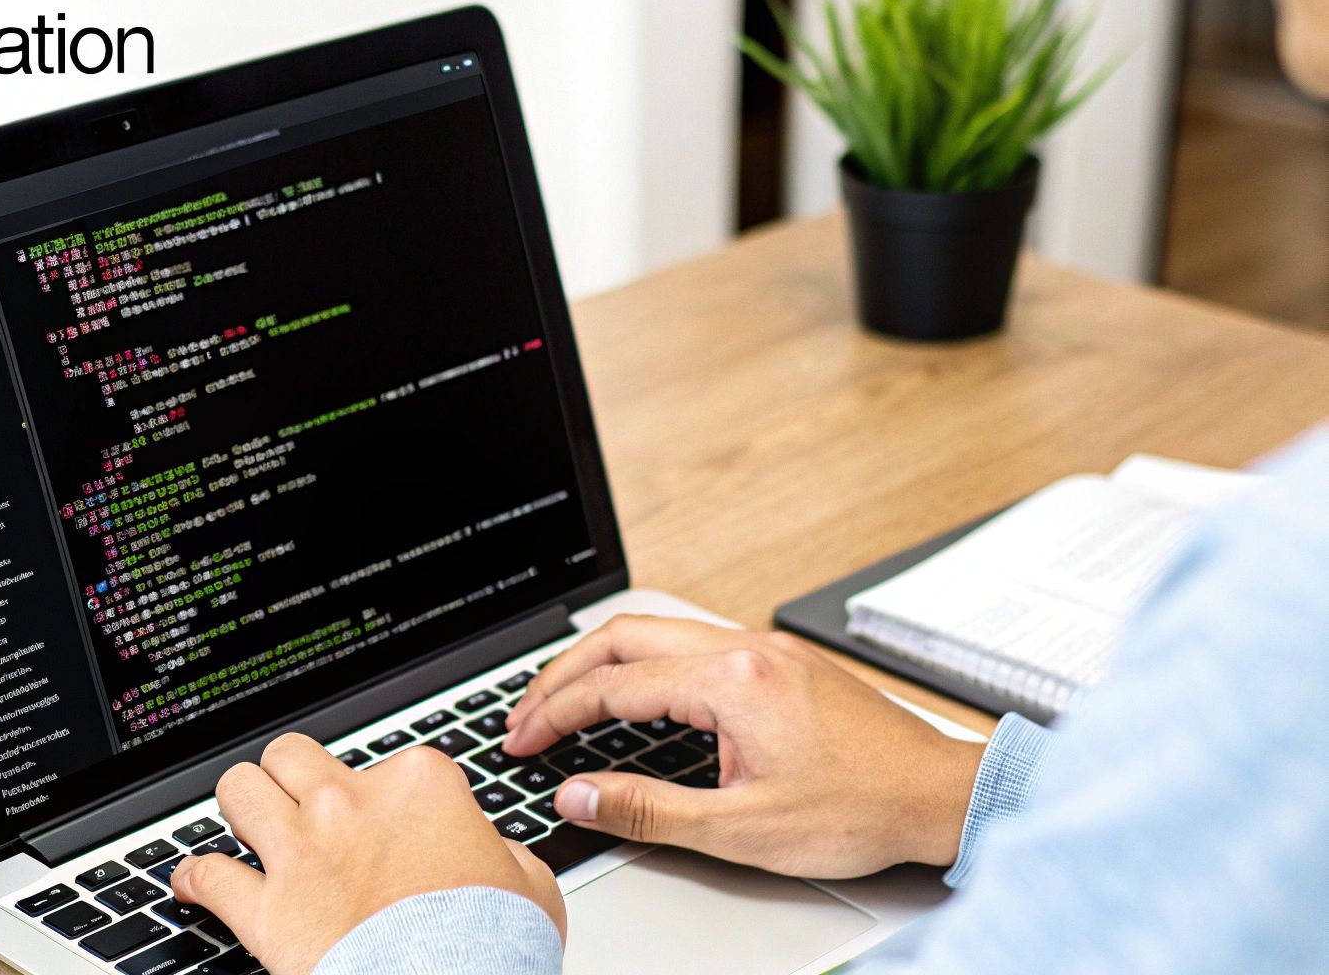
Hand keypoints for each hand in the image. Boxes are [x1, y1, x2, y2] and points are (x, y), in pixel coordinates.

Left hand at [171, 733, 565, 974]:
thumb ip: (500, 851)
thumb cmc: (493, 941)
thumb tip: (493, 854)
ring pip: (239, 790)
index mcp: (417, 784)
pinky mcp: (267, 909)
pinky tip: (194, 884)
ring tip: (248, 825)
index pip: (388, 763)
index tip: (390, 826)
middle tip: (302, 805)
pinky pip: (206, 876)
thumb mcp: (528, 881)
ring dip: (241, 807)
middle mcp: (349, 804)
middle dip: (292, 777)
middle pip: (292, 756)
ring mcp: (302, 851)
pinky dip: (195, 880)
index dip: (386, 797)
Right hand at [503, 616, 983, 877]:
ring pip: (659, 634)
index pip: (614, 685)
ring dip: (604, 666)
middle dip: (563, 675)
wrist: (942, 796)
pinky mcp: (780, 663)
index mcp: (732, 681)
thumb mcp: (743, 829)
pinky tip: (634, 700)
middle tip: (525, 715)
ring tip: (565, 704)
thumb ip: (648, 809)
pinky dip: (645, 668)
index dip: (555, 713)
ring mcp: (765, 650)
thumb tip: (579, 795)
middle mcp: (746, 649)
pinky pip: (692, 646)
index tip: (521, 740)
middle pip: (625, 636)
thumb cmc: (862, 810)